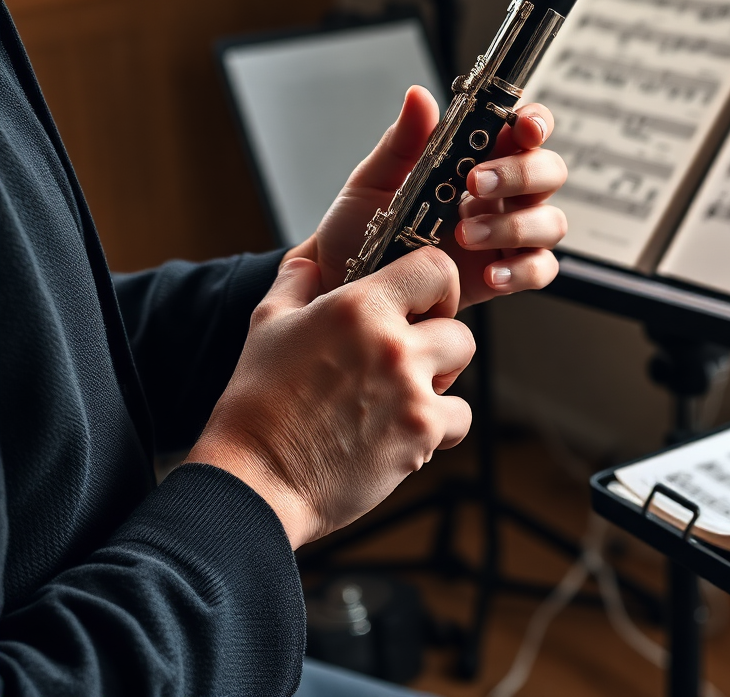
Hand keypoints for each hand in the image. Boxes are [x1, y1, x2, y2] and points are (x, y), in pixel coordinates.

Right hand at [184, 249, 473, 548]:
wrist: (257, 479)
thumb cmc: (258, 401)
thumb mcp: (267, 324)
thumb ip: (296, 281)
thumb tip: (309, 260)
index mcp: (359, 307)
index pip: (436, 268)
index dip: (437, 286)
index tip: (422, 306)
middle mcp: (392, 344)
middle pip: (459, 328)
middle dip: (439, 342)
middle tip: (410, 360)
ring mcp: (411, 391)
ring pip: (462, 370)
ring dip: (441, 381)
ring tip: (404, 395)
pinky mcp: (421, 434)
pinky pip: (459, 418)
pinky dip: (439, 427)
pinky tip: (404, 430)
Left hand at [287, 85, 567, 306]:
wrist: (349, 284)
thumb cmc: (361, 229)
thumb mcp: (373, 181)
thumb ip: (402, 142)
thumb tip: (419, 97)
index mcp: (477, 159)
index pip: (524, 131)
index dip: (535, 123)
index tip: (523, 127)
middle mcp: (501, 194)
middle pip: (550, 172)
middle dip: (522, 173)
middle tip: (474, 182)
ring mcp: (507, 235)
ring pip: (551, 222)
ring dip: (514, 225)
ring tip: (465, 235)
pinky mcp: (506, 274)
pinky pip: (540, 268)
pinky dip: (521, 270)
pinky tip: (488, 274)